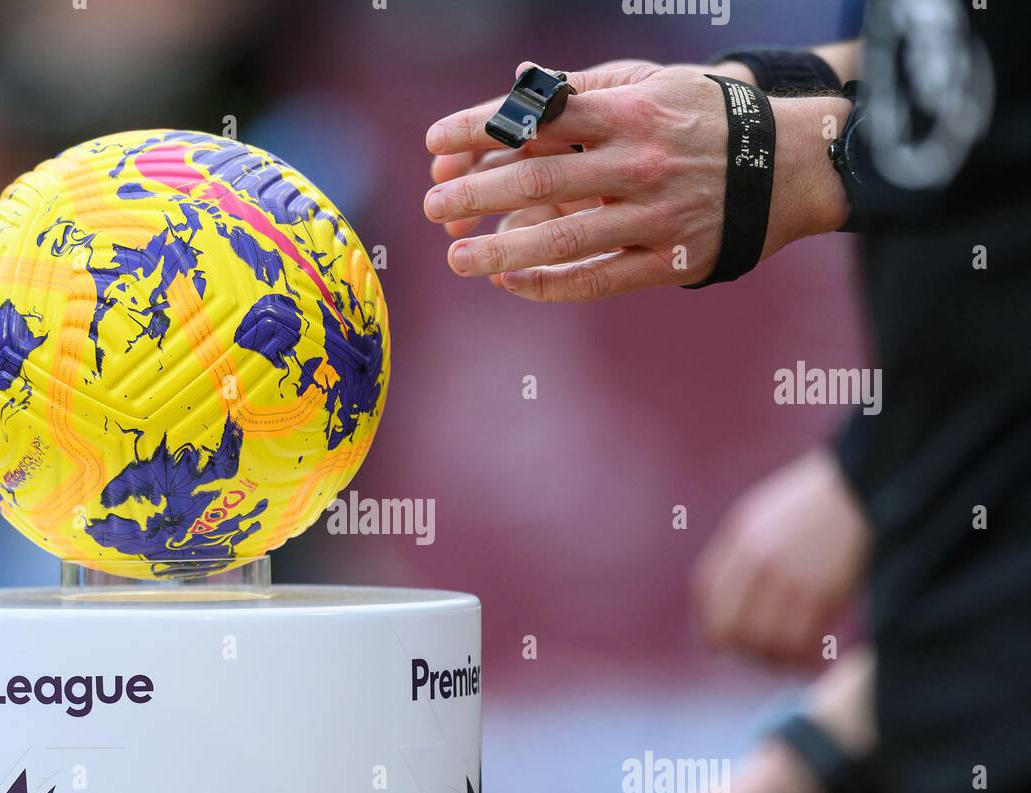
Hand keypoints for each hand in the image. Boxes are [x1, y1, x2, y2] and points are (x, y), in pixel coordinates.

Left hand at [424, 61, 850, 298]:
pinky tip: (510, 282)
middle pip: (540, 179)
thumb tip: (517, 88)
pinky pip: (597, 280)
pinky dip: (549, 284)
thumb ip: (582, 89)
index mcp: (629, 111)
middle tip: (433, 206)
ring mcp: (653, 216)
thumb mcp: (650, 84)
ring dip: (502, 249)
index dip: (480, 131)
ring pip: (563, 238)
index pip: (538, 119)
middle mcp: (639, 163)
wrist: (784, 164)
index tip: (434, 144)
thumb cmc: (701, 117)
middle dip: (477, 194)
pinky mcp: (666, 260)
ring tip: (457, 258)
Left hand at [692, 448, 870, 665]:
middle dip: (741, 648)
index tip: (718, 644)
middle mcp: (757, 559)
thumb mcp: (769, 513)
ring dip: (773, 658)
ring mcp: (788, 577)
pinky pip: (798, 642)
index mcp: (742, 534)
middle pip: (731, 623)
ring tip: (788, 662)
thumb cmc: (822, 502)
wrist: (868, 487)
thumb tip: (733, 592)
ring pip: (763, 640)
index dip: (711, 623)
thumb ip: (746, 548)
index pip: (709, 590)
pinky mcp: (821, 594)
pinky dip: (800, 657)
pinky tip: (809, 658)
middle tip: (759, 658)